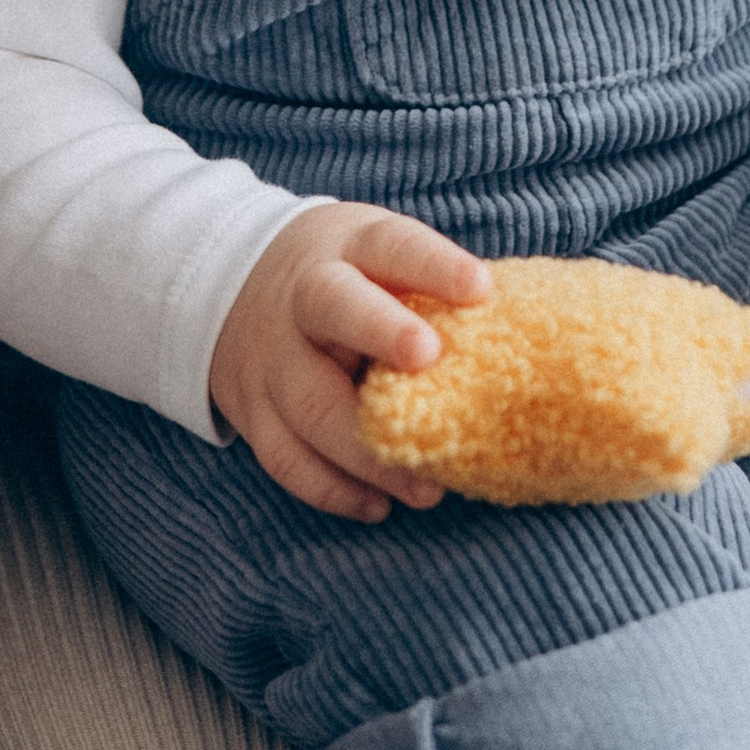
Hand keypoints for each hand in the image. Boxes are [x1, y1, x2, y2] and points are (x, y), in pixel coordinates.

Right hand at [209, 205, 491, 519]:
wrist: (228, 281)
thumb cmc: (343, 275)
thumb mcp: (375, 255)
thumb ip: (429, 287)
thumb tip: (522, 334)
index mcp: (346, 248)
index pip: (390, 245)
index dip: (433, 265)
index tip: (481, 288)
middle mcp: (300, 297)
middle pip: (334, 308)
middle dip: (381, 332)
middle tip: (430, 359)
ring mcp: (269, 356)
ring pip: (309, 404)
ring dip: (370, 452)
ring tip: (428, 488)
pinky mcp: (252, 409)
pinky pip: (284, 457)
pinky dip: (331, 489)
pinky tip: (377, 505)